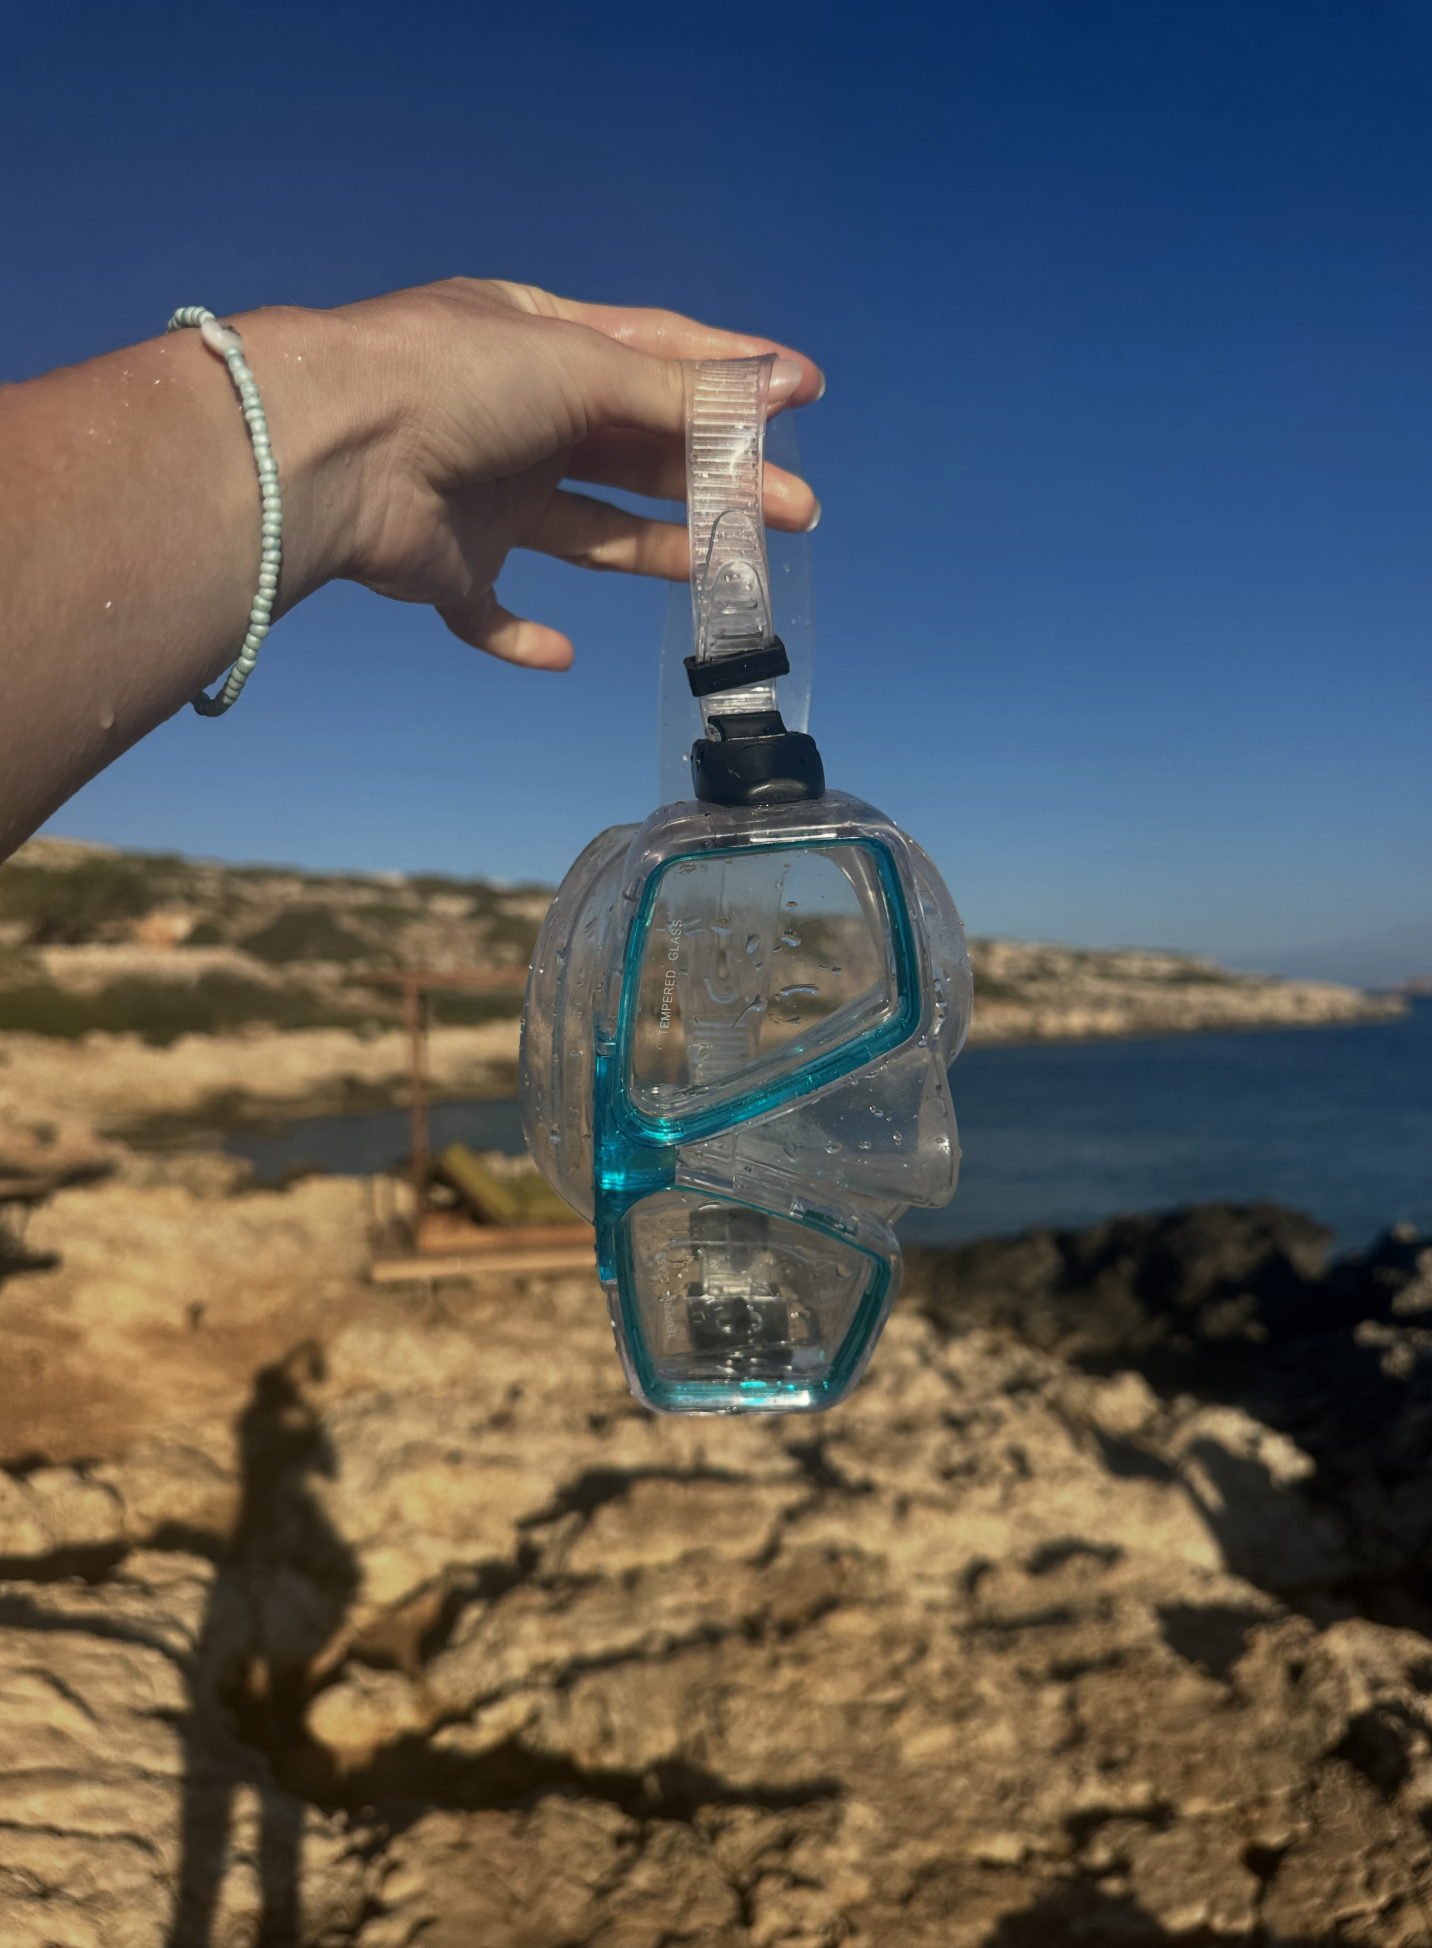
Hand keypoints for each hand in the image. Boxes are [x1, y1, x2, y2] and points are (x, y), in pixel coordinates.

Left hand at [325, 278, 823, 670]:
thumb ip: (676, 392)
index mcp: (539, 342)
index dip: (730, 378)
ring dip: (657, 550)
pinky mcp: (448, 565)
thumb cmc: (452, 378)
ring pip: (588, 531)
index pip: (655, 356)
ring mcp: (482, 494)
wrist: (334, 451)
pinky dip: (523, 636)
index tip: (802, 395)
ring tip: (727, 570)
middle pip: (636, 455)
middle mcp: (515, 416)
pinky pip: (489, 613)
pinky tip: (561, 654)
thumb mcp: (581, 366)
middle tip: (793, 509)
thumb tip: (775, 386)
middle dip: (717, 480)